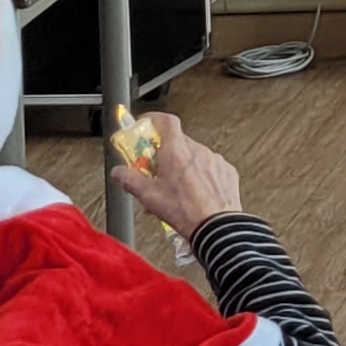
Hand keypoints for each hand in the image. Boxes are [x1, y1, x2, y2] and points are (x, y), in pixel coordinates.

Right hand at [111, 114, 242, 233]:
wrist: (217, 226)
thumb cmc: (185, 211)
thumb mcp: (148, 196)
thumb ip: (129, 180)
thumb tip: (118, 172)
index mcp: (176, 151)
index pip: (165, 121)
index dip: (153, 119)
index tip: (144, 125)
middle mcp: (198, 151)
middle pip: (177, 142)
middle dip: (163, 153)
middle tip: (154, 169)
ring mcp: (215, 160)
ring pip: (193, 156)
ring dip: (181, 167)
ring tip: (173, 190)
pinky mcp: (227, 171)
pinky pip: (209, 167)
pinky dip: (199, 175)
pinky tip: (192, 193)